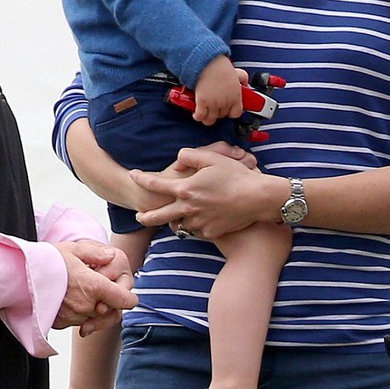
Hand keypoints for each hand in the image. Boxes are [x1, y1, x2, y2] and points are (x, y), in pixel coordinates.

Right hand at [52, 241, 136, 334]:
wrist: (20, 278)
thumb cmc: (47, 261)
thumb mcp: (75, 249)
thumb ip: (98, 253)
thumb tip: (112, 256)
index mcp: (94, 286)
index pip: (125, 300)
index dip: (129, 297)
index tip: (128, 294)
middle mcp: (86, 305)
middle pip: (111, 310)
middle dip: (109, 300)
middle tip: (100, 284)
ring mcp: (73, 316)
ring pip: (95, 316)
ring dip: (94, 306)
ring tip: (82, 289)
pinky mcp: (61, 323)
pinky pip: (79, 320)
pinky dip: (79, 312)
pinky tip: (71, 298)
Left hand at [132, 145, 273, 239]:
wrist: (257, 198)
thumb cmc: (236, 175)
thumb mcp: (212, 157)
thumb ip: (189, 156)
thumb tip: (177, 163)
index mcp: (186, 188)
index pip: (155, 185)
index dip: (141, 179)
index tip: (132, 175)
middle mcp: (188, 208)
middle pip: (158, 216)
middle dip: (146, 215)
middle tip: (139, 215)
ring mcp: (199, 223)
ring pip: (179, 224)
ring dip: (174, 220)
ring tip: (173, 216)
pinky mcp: (210, 232)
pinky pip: (196, 230)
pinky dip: (193, 226)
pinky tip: (196, 220)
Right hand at [194, 54, 242, 124]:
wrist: (208, 64)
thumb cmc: (221, 68)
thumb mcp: (238, 73)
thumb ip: (243, 79)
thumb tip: (245, 84)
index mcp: (235, 97)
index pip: (236, 114)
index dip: (231, 113)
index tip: (227, 111)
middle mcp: (225, 103)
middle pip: (222, 116)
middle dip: (218, 113)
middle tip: (214, 108)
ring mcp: (213, 104)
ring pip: (210, 120)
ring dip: (207, 118)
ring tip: (206, 114)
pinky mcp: (202, 103)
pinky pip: (200, 116)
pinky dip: (198, 116)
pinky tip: (197, 114)